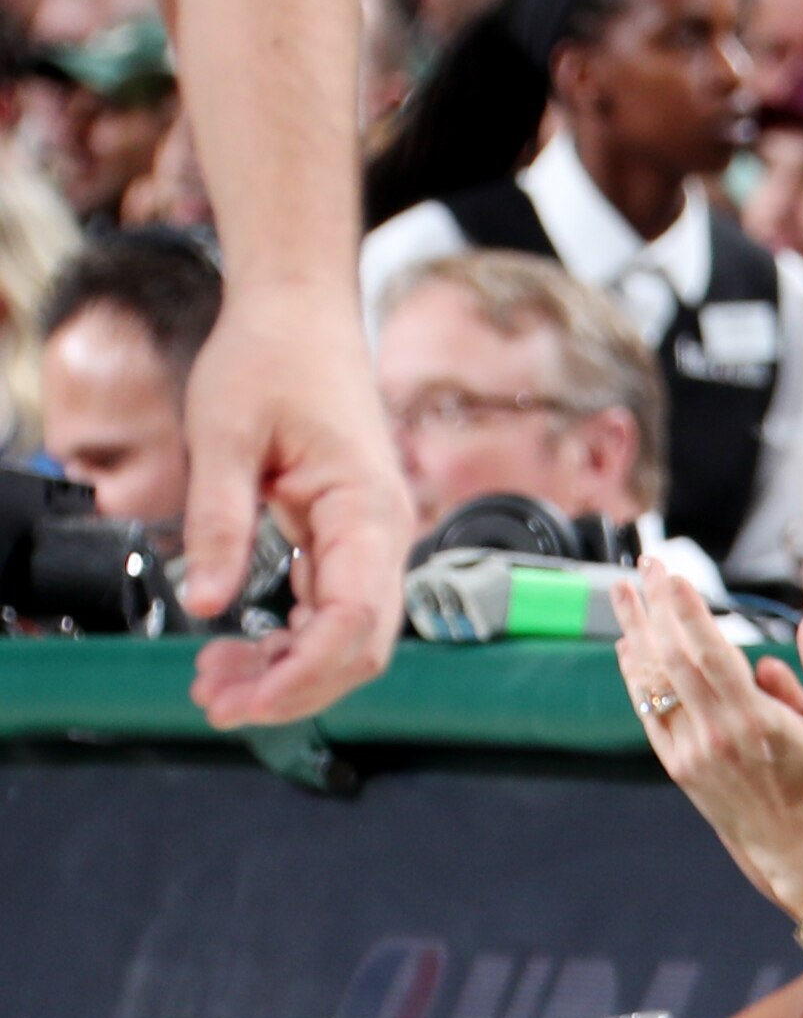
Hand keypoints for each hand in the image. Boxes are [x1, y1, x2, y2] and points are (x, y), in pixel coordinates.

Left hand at [178, 284, 415, 728]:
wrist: (300, 316)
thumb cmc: (270, 360)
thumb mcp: (224, 435)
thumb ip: (218, 521)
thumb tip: (204, 603)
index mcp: (365, 509)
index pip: (356, 619)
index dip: (304, 670)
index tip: (243, 696)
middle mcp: (384, 533)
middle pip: (361, 645)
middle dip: (293, 686)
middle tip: (215, 702)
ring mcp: (372, 540)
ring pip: (350, 637)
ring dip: (290, 669)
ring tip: (216, 680)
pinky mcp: (350, 539)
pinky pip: (335, 609)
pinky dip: (292, 640)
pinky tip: (243, 648)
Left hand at [617, 563, 802, 909]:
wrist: (802, 850)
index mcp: (758, 722)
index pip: (711, 653)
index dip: (687, 611)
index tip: (673, 576)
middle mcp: (716, 735)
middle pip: (672, 657)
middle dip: (656, 607)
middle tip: (646, 566)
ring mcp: (691, 751)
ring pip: (652, 681)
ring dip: (635, 632)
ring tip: (623, 592)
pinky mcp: (678, 764)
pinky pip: (648, 710)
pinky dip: (635, 674)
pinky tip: (628, 645)